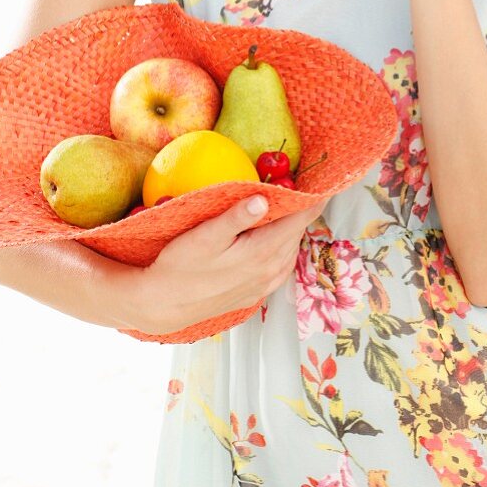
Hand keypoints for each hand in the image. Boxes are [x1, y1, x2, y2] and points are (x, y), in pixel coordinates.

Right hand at [125, 196, 327, 335]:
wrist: (163, 305)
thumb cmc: (180, 267)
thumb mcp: (205, 236)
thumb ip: (236, 217)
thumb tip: (262, 199)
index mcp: (263, 252)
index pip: (300, 220)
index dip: (314, 199)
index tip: (323, 181)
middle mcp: (270, 271)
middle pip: (297, 233)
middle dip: (302, 211)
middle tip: (303, 187)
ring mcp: (264, 285)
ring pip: (290, 250)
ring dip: (292, 229)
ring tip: (289, 209)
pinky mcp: (255, 293)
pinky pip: (280, 266)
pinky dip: (283, 248)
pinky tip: (272, 239)